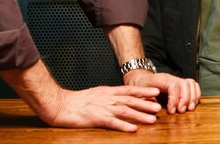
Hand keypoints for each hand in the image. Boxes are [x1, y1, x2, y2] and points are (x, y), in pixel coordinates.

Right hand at [41, 84, 161, 131]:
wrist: (60, 104)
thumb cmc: (77, 101)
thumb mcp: (96, 94)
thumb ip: (108, 96)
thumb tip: (120, 98)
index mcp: (107, 92)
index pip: (129, 90)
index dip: (143, 91)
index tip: (155, 92)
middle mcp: (107, 98)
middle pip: (130, 100)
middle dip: (146, 103)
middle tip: (159, 107)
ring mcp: (102, 108)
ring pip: (125, 111)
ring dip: (139, 115)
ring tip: (152, 119)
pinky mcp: (96, 118)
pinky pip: (112, 123)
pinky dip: (123, 125)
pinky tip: (133, 129)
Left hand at [123, 69, 200, 113]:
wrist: (140, 78)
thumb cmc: (140, 86)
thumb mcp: (139, 93)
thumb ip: (146, 100)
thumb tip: (155, 108)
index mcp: (160, 79)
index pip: (173, 85)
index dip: (175, 99)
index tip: (172, 111)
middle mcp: (171, 78)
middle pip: (184, 84)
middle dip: (185, 99)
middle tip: (180, 111)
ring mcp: (177, 79)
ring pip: (191, 83)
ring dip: (192, 97)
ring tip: (188, 109)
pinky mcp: (181, 83)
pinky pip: (193, 85)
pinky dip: (195, 94)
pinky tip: (191, 104)